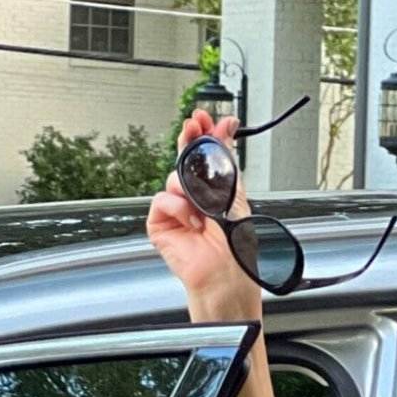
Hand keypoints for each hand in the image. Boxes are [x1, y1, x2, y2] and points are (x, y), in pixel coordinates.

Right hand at [145, 108, 264, 323]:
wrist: (226, 277)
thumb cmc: (235, 249)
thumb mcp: (235, 196)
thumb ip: (226, 162)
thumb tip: (226, 129)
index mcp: (214, 191)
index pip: (207, 156)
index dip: (208, 135)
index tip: (213, 119)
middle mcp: (194, 198)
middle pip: (186, 158)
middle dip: (192, 138)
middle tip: (195, 123)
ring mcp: (176, 210)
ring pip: (175, 178)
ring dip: (191, 189)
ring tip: (205, 209)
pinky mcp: (161, 224)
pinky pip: (163, 200)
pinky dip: (179, 208)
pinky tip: (193, 223)